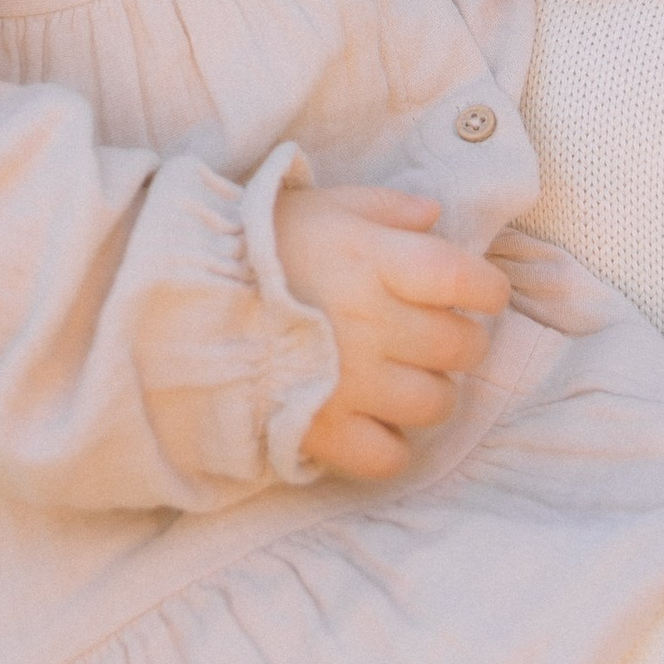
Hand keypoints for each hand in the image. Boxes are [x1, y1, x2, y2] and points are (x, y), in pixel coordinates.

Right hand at [275, 184, 510, 483]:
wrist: (176, 301)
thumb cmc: (249, 246)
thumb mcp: (317, 206)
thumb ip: (382, 209)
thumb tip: (434, 217)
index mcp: (375, 261)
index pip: (467, 280)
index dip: (486, 290)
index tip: (480, 294)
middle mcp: (373, 322)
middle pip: (460, 347)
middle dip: (460, 342)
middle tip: (435, 337)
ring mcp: (352, 382)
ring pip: (434, 404)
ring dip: (431, 393)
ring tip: (404, 380)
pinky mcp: (323, 429)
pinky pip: (387, 457)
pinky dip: (391, 446)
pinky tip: (375, 425)